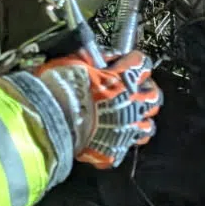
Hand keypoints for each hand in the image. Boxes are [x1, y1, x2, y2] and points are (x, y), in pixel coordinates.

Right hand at [34, 49, 161, 169]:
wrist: (51, 120)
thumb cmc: (61, 88)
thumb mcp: (76, 61)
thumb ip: (93, 58)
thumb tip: (101, 57)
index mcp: (122, 78)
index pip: (141, 63)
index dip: (134, 60)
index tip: (127, 60)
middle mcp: (131, 103)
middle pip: (153, 95)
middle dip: (145, 90)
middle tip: (133, 88)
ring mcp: (127, 128)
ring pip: (148, 124)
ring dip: (140, 117)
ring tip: (128, 115)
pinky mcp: (117, 149)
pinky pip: (129, 144)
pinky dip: (124, 139)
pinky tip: (115, 135)